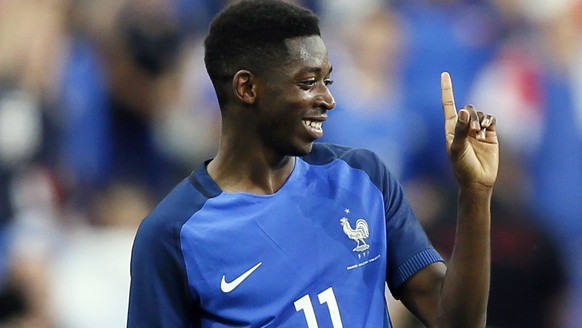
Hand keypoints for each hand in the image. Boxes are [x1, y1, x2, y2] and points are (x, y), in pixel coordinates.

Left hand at [441, 72, 498, 188]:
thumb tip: (463, 110)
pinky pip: (491, 118)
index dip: (447, 89)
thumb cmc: (462, 167)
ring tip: (480, 134)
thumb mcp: (457, 149)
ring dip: (480, 120)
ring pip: (480, 113)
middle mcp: (463, 127)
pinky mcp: (490, 134)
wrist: (478, 181)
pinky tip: (487, 129)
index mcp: (450, 128)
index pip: (448, 105)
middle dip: (471, 116)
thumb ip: (460, 130)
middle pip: (468, 108)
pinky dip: (489, 120)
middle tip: (473, 131)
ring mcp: (477, 130)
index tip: (445, 74)